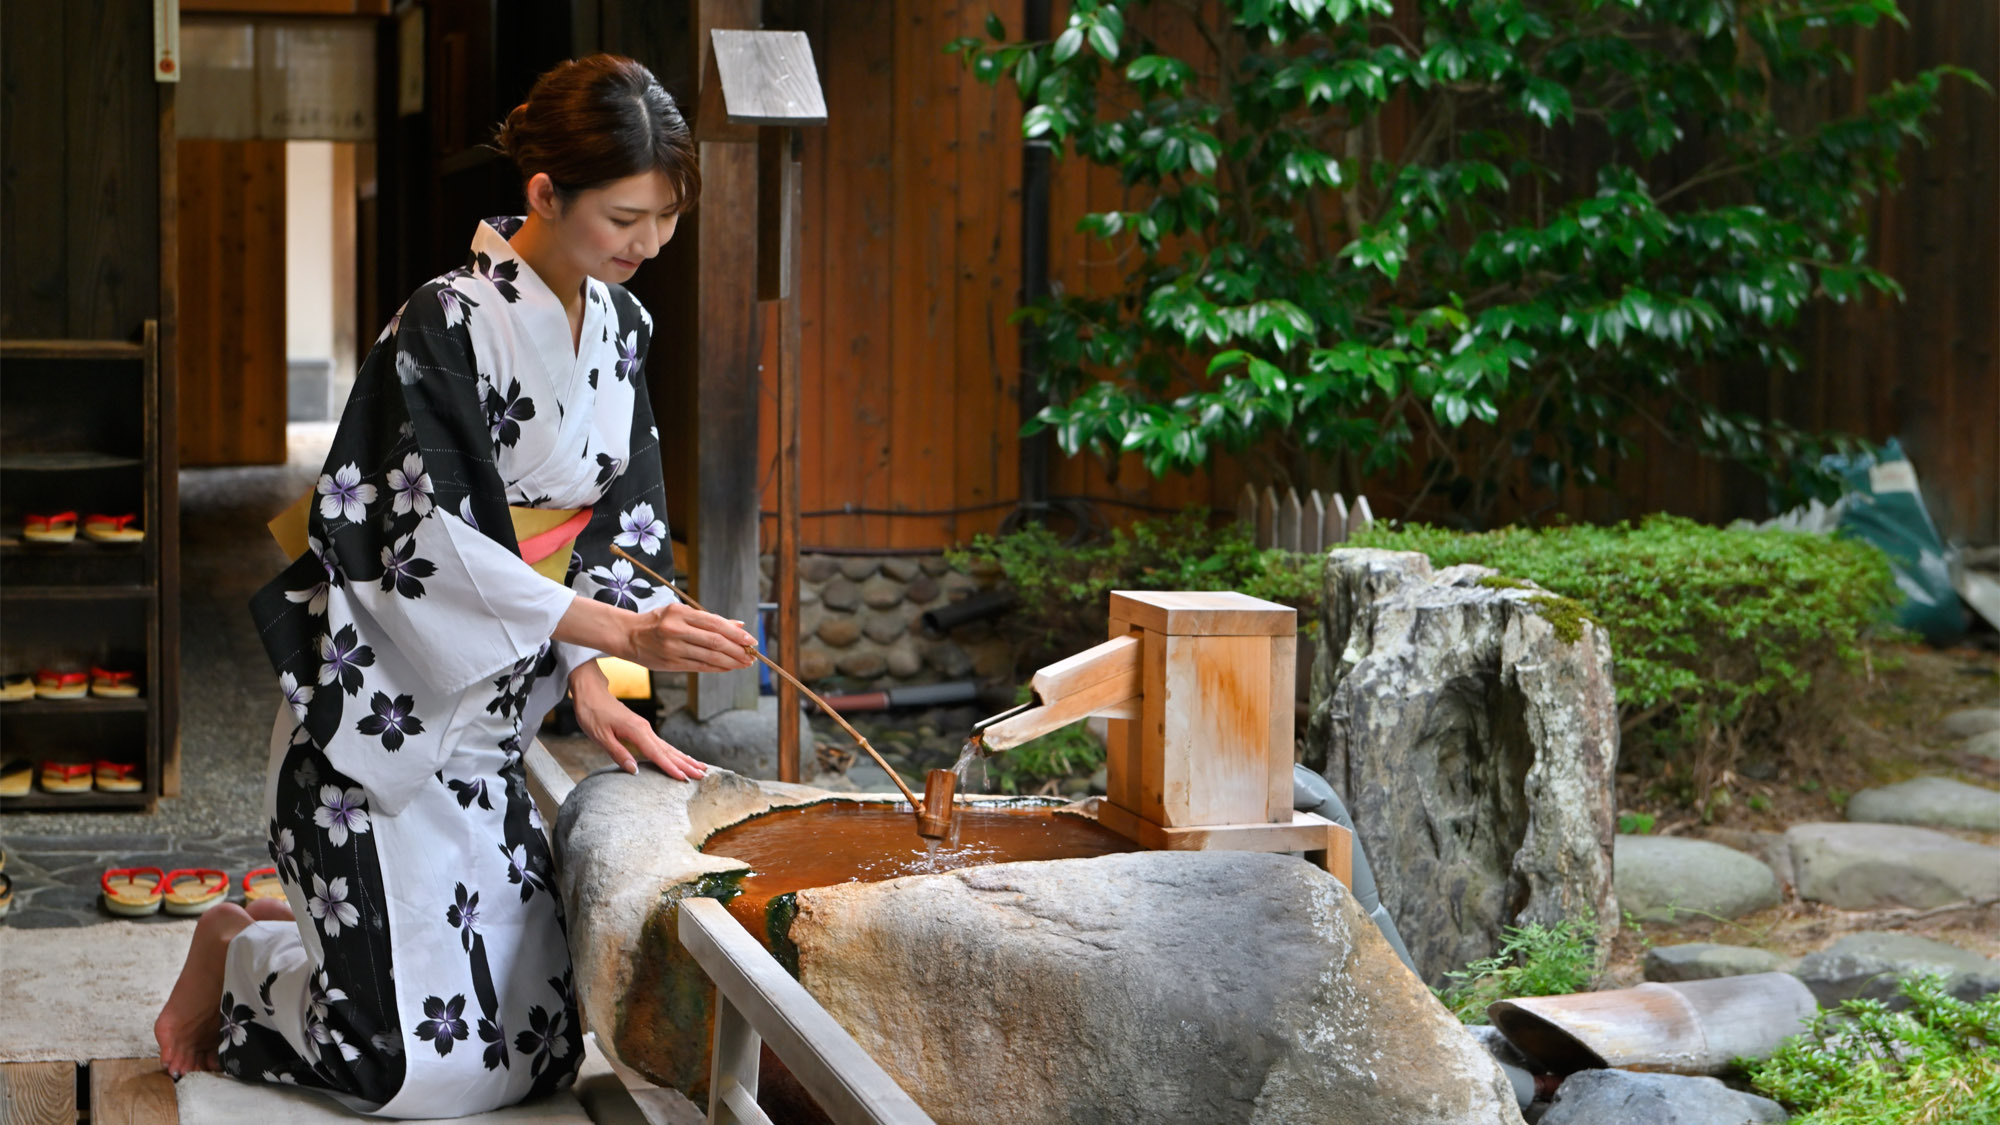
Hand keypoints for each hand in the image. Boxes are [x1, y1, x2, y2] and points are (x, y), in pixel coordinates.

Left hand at [570, 663, 707, 780]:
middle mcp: (645, 729)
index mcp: (636, 731)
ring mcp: (645, 728)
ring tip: (701, 767)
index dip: (670, 767)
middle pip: (669, 751)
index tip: (684, 778)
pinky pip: (662, 744)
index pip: (656, 754)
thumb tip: (635, 770)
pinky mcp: (642, 729)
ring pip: (669, 747)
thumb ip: (618, 753)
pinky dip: (675, 752)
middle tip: (702, 775)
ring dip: (685, 758)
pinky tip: (682, 757)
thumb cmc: (592, 714)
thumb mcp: (600, 736)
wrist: (591, 693)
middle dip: (686, 764)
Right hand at [626, 602, 757, 673]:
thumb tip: (739, 626)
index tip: (751, 641)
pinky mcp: (670, 664)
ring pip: (708, 657)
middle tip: (751, 656)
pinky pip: (699, 667)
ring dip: (730, 662)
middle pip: (714, 642)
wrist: (628, 636)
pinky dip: (716, 668)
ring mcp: (672, 648)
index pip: (715, 624)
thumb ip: (709, 619)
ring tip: (744, 664)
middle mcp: (676, 630)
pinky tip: (728, 668)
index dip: (736, 634)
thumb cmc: (658, 621)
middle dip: (737, 650)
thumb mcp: (681, 613)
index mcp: (680, 613)